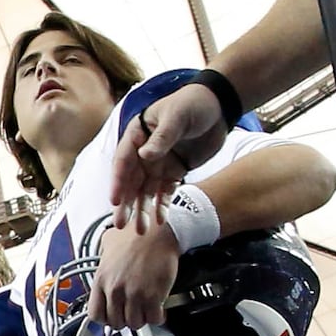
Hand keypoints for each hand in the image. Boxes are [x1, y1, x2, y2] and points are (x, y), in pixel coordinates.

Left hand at [92, 215, 181, 329]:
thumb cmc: (137, 235)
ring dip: (142, 318)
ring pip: (134, 323)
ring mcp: (133, 294)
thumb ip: (104, 259)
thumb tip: (104, 261)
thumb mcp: (109, 244)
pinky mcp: (153, 296)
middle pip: (116, 322)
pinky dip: (157, 317)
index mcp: (101, 279)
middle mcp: (115, 289)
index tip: (113, 315)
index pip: (95, 315)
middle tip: (133, 311)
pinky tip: (158, 309)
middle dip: (125, 319)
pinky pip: (154, 319)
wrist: (158, 231)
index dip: (106, 318)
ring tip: (146, 309)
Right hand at [104, 83, 221, 217]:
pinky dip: (162, 207)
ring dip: (142, 210)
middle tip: (121, 224)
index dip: (119, 181)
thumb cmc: (193, 104)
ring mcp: (159, 163)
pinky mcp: (175, 172)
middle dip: (126, 203)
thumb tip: (144, 155)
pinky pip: (165, 192)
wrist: (219, 107)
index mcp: (137, 135)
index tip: (116, 200)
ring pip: (146, 191)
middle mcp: (143, 151)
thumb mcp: (177, 117)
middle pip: (132, 181)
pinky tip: (160, 222)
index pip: (124, 161)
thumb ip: (162, 137)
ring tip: (140, 231)